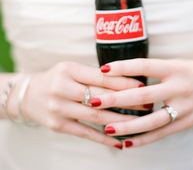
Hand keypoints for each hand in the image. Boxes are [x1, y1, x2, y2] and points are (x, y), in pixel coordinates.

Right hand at [8, 61, 143, 148]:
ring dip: (120, 120)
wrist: (28, 95)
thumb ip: (93, 75)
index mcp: (68, 70)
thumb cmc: (56, 79)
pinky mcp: (58, 125)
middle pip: (100, 96)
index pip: (101, 77)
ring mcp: (59, 108)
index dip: (123, 82)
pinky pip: (85, 132)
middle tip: (147, 104)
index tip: (142, 85)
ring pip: (95, 116)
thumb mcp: (71, 69)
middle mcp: (62, 88)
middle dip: (126, 101)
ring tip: (139, 122)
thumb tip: (125, 81)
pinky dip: (103, 137)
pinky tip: (119, 141)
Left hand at [90, 58, 192, 147]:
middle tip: (93, 101)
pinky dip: (143, 140)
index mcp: (175, 68)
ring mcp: (183, 108)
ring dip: (127, 125)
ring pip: (151, 120)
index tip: (103, 69)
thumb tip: (127, 73)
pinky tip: (126, 144)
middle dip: (116, 99)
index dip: (123, 67)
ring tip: (107, 128)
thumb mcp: (178, 63)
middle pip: (142, 95)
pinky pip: (161, 134)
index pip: (144, 65)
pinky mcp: (185, 123)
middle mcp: (178, 87)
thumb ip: (156, 69)